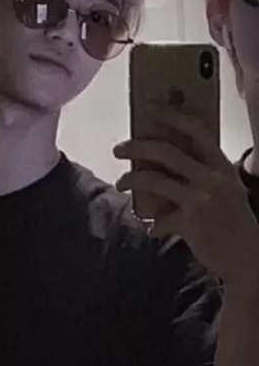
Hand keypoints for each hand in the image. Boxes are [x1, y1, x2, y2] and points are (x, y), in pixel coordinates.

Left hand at [113, 107, 258, 285]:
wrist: (247, 258)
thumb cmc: (234, 224)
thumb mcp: (227, 191)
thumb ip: (205, 175)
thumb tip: (167, 166)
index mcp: (222, 166)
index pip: (196, 130)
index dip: (171, 115)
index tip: (149, 108)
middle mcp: (212, 177)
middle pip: (166, 151)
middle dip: (136, 147)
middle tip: (119, 149)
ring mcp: (200, 199)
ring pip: (154, 179)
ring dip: (130, 179)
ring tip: (120, 182)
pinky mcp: (190, 222)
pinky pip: (159, 219)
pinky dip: (153, 225)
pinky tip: (153, 229)